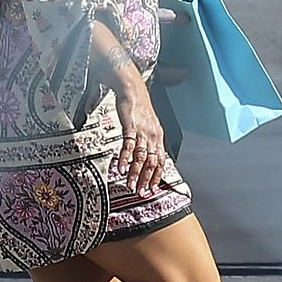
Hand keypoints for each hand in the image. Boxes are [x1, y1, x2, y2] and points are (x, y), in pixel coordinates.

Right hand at [115, 81, 166, 195]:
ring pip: (141, 157)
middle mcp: (152, 135)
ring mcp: (142, 131)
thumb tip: (146, 155)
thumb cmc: (139, 106)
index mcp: (157, 136)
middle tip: (141, 192)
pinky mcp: (130, 126)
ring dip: (135, 173)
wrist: (132, 88)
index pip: (160, 161)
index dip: (157, 176)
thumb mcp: (148, 125)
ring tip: (130, 185)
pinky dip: (125, 158)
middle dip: (146, 180)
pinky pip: (129, 145)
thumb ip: (148, 140)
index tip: (153, 189)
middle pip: (151, 162)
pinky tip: (121, 168)